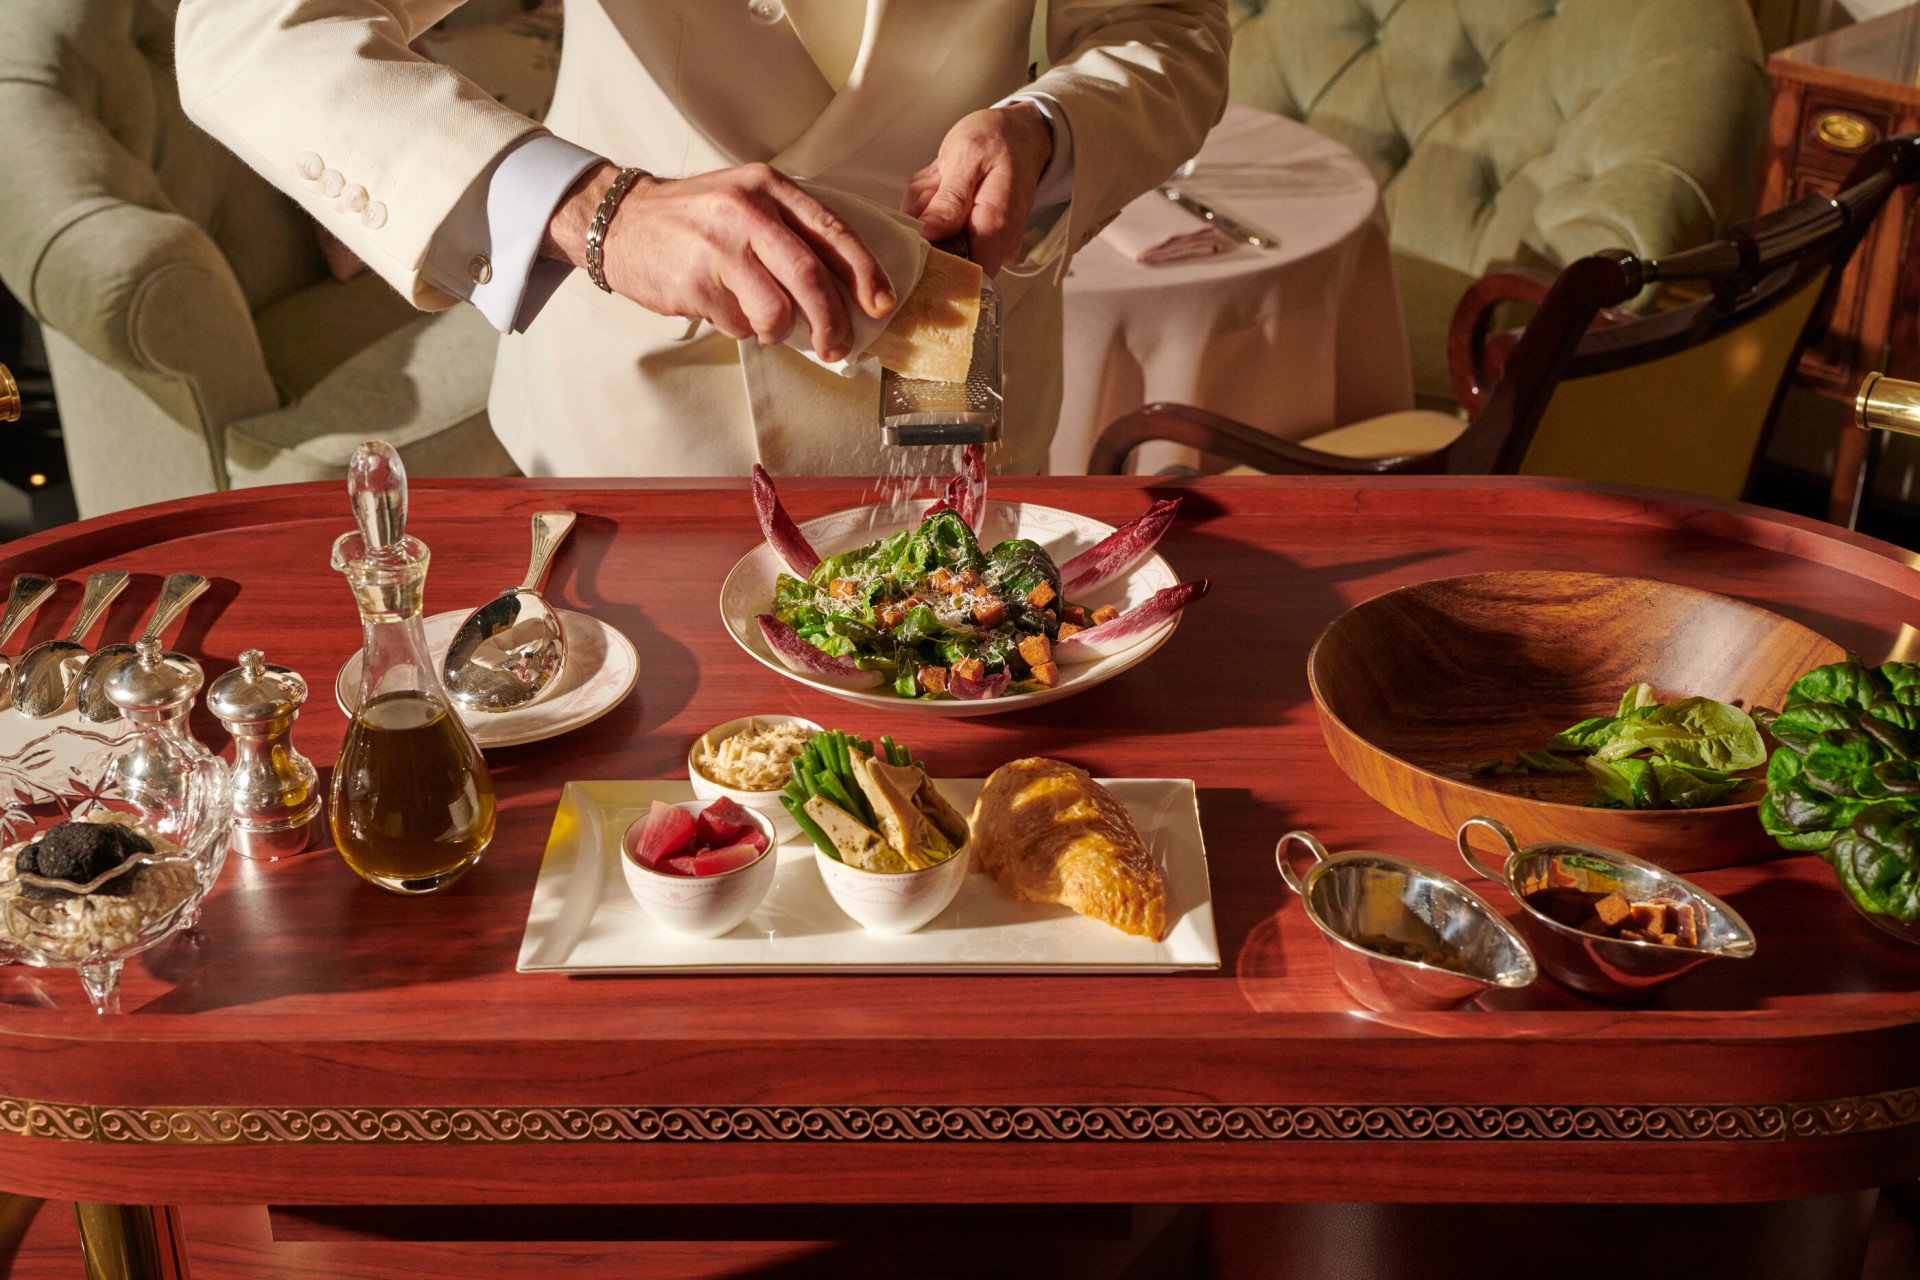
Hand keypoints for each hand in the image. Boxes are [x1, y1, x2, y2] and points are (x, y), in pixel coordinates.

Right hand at [543, 163, 894, 360]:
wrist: (619, 221)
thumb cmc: (694, 217)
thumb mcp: (746, 200)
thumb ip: (791, 231)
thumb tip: (844, 288)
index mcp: (769, 187)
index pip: (832, 233)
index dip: (864, 274)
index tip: (880, 304)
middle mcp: (747, 211)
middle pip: (810, 277)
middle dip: (832, 322)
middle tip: (836, 347)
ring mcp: (718, 246)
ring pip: (776, 310)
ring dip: (779, 332)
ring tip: (766, 327)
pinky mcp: (695, 281)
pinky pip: (739, 324)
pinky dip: (741, 328)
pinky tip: (723, 309)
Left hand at [902, 103, 1053, 275]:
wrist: (1019, 132)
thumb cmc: (997, 139)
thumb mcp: (968, 156)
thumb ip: (950, 198)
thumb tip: (929, 234)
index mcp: (994, 228)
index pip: (963, 275)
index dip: (932, 265)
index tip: (914, 232)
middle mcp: (993, 245)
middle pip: (940, 258)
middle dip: (922, 222)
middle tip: (934, 184)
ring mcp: (982, 243)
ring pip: (932, 241)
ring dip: (924, 208)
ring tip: (941, 178)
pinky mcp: (971, 236)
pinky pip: (935, 230)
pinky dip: (929, 206)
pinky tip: (942, 183)